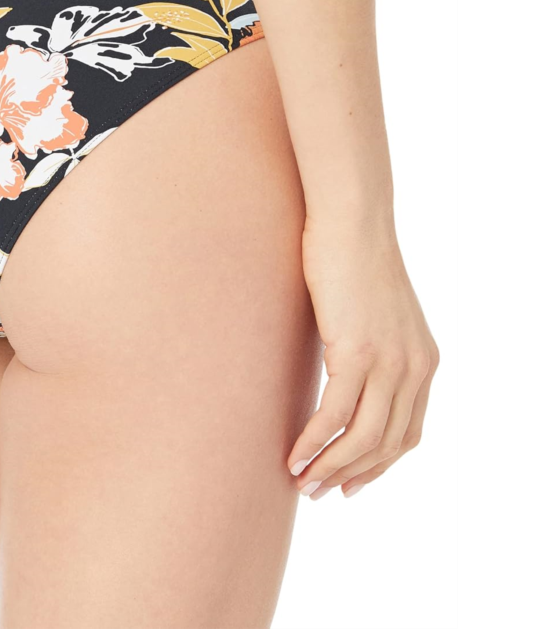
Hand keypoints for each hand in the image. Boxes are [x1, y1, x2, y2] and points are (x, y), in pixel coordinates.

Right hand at [289, 218, 438, 499]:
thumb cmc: (354, 264)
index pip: (407, 434)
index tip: (350, 485)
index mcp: (423, 364)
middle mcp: (414, 369)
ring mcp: (389, 362)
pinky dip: (314, 442)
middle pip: (386, 445)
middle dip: (350, 476)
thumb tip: (344, 378)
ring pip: (363, 438)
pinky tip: (294, 455)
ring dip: (330, 468)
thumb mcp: (375, 317)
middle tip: (317, 493)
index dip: (378, 467)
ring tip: (301, 483)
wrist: (353, 223)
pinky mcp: (358, 352)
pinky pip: (335, 414)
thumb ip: (372, 353)